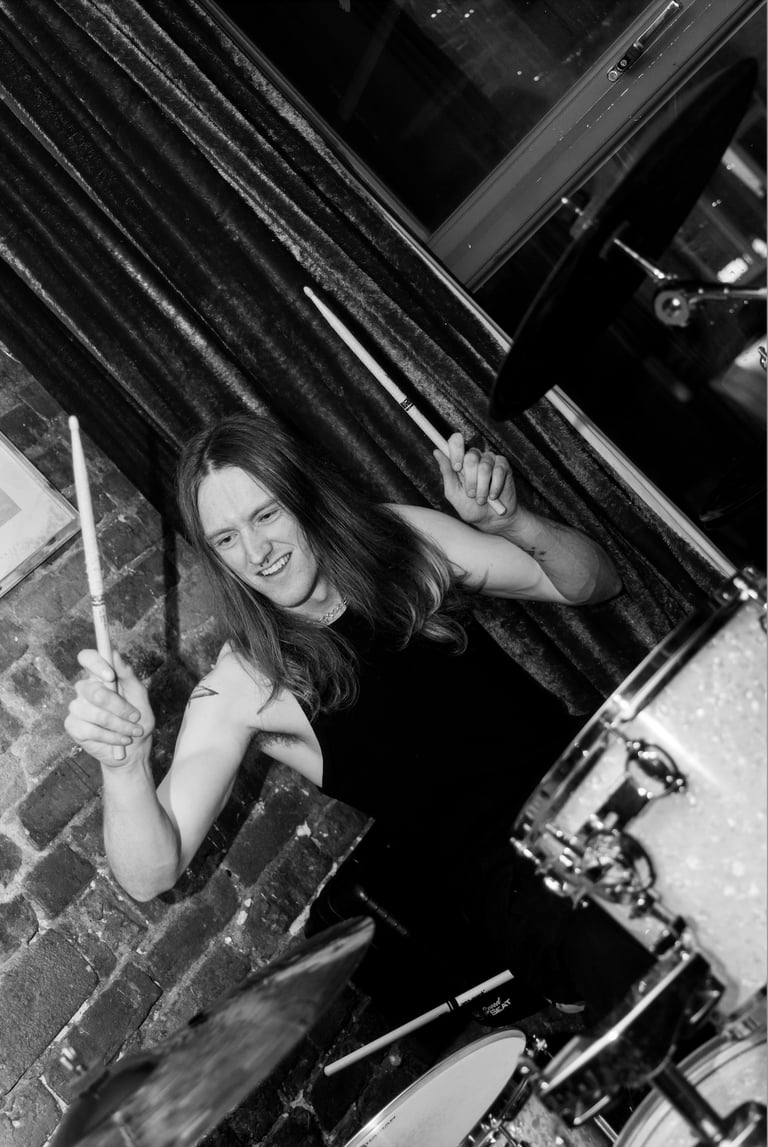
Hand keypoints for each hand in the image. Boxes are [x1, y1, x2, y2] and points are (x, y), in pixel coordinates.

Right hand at [66, 650, 154, 766]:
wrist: (134, 749)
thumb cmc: (138, 718)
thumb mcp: (139, 695)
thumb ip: (127, 675)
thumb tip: (115, 654)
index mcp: (100, 676)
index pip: (87, 658)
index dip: (95, 663)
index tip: (110, 676)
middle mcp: (85, 689)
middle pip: (93, 691)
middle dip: (119, 707)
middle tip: (136, 716)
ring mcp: (77, 707)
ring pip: (94, 713)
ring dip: (119, 725)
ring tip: (133, 731)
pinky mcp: (72, 726)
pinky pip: (90, 730)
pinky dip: (111, 737)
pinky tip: (121, 740)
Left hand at [433, 432, 517, 527]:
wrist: (491, 520)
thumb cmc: (470, 507)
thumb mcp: (453, 492)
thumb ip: (446, 473)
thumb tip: (437, 452)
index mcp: (460, 461)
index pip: (456, 442)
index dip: (456, 450)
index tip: (456, 467)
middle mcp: (475, 457)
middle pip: (471, 456)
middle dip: (470, 480)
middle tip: (471, 494)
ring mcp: (490, 460)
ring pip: (484, 466)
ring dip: (482, 487)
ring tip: (482, 499)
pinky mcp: (503, 466)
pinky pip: (498, 471)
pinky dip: (494, 487)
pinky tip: (493, 496)